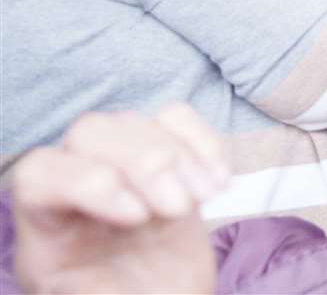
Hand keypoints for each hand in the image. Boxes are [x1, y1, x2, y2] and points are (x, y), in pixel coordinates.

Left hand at [12, 105, 226, 293]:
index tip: (136, 217)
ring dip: (179, 155)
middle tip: (178, 207)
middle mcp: (78, 183)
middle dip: (144, 162)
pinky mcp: (168, 157)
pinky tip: (218, 181)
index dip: (84, 182)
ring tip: (203, 197)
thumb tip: (74, 281)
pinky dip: (205, 142)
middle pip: (91, 133)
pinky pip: (178, 119)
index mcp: (47, 222)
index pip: (40, 174)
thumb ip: (82, 293)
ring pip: (136, 122)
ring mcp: (123, 166)